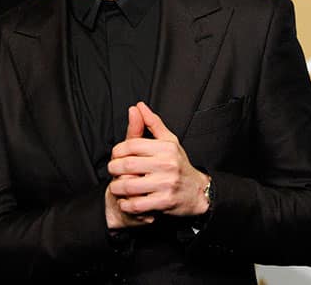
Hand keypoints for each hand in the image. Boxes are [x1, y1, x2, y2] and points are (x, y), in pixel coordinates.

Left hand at [107, 102, 209, 217]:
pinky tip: (125, 200)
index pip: (132, 145)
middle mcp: (166, 164)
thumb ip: (152, 123)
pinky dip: (126, 204)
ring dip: (116, 187)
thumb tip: (138, 106)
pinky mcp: (164, 202)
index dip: (118, 150)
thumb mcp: (169, 141)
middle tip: (112, 171)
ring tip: (116, 186)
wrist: (198, 191)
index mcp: (165, 148)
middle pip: (128, 164)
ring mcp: (166, 184)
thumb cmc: (179, 164)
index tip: (116, 156)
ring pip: (129, 185)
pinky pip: (137, 204)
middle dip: (114, 168)